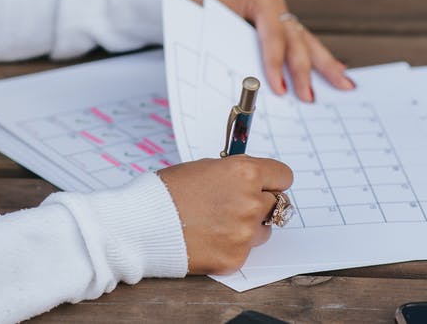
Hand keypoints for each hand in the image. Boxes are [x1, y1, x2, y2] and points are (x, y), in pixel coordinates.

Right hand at [157, 156, 293, 274]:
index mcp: (245, 174)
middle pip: (276, 205)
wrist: (143, 223)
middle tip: (236, 206)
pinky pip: (244, 252)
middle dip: (260, 204)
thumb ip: (235, 173)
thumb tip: (254, 179)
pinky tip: (208, 240)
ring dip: (248, 228)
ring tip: (217, 224)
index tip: (264, 185)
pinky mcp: (235, 258)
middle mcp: (251, 203)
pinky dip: (230, 247)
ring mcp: (244, 234)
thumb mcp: (205, 168)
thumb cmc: (168, 191)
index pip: (283, 177)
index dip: (271, 180)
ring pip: (263, 231)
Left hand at [183, 0, 354, 102]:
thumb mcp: (209, 28)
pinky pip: (302, 43)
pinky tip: (337, 70)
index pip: (273, 35)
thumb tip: (248, 83)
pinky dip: (318, 59)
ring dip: (325, 65)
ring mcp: (281, 12)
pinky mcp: (282, 23)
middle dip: (303, 71)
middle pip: (295, 40)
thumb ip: (231, 50)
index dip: (276, 64)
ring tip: (344, 84)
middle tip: (308, 98)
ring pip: (306, 41)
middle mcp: (275, 3)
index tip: (278, 88)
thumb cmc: (196, 12)